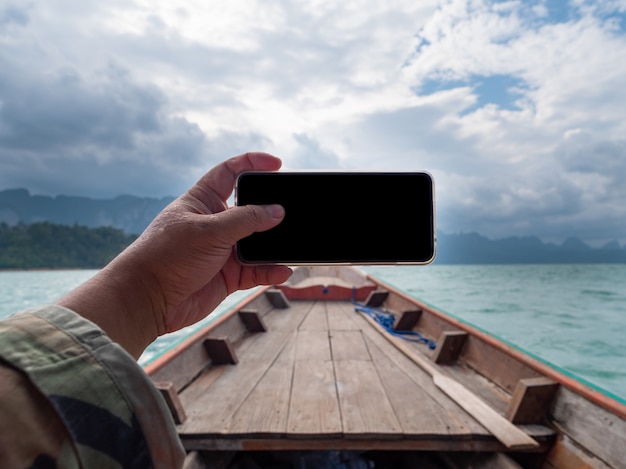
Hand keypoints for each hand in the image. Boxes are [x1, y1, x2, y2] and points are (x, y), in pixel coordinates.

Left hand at [56, 152, 291, 357]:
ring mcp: (222, 250)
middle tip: (291, 211)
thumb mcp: (209, 231)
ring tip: (290, 245)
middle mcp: (215, 223)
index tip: (276, 164)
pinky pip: (256, 271)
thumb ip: (246, 220)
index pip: (230, 172)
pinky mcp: (228, 276)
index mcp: (203, 200)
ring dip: (273, 246)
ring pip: (257, 243)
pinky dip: (270, 271)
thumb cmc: (167, 256)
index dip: (252, 163)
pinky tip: (282, 272)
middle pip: (250, 209)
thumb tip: (277, 211)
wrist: (147, 299)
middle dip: (271, 210)